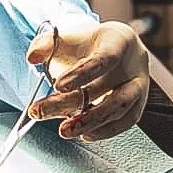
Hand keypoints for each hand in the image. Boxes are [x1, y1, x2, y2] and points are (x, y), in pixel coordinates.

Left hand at [28, 20, 149, 140]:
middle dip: (73, 103)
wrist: (109, 50)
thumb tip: (33, 57)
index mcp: (119, 41)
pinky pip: (126, 121)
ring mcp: (139, 85)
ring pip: (121, 107)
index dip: (82, 74)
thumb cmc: (88, 45)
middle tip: (42, 111)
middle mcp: (134, 65)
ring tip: (65, 130)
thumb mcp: (65, 38)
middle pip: (108, 89)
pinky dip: (105, 130)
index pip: (104, 59)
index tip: (58, 86)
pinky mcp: (138, 104)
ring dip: (91, 122)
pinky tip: (84, 134)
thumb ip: (45, 44)